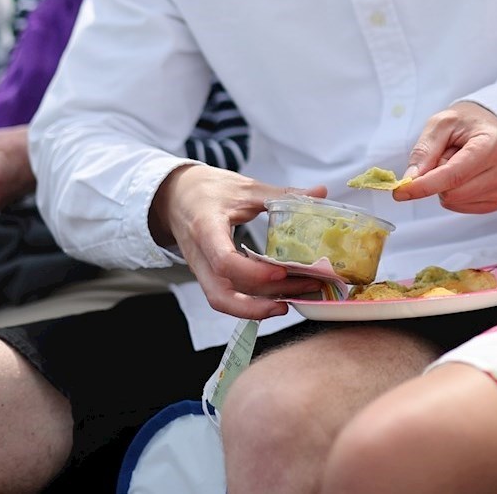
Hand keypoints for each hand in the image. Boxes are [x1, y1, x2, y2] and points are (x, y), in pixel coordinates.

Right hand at [151, 165, 330, 320]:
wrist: (175, 196)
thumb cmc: (208, 189)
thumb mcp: (244, 188)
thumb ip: (282, 194)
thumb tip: (321, 192)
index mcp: (206, 228)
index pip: (223, 261)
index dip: (253, 272)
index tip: (281, 271)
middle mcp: (200, 256)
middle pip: (220, 295)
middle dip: (257, 305)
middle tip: (294, 298)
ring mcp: (201, 269)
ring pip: (223, 300)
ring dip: (256, 308)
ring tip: (292, 302)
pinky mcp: (208, 275)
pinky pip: (227, 295)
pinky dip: (251, 300)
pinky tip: (278, 297)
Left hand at [393, 102, 496, 213]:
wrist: (492, 128)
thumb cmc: (467, 123)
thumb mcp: (442, 124)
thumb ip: (425, 150)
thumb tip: (411, 179)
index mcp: (493, 145)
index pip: (453, 175)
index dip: (424, 186)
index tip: (400, 191)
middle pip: (453, 192)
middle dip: (436, 179)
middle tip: (444, 156)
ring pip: (456, 202)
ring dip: (446, 186)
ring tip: (457, 163)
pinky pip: (463, 208)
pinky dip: (454, 195)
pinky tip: (463, 177)